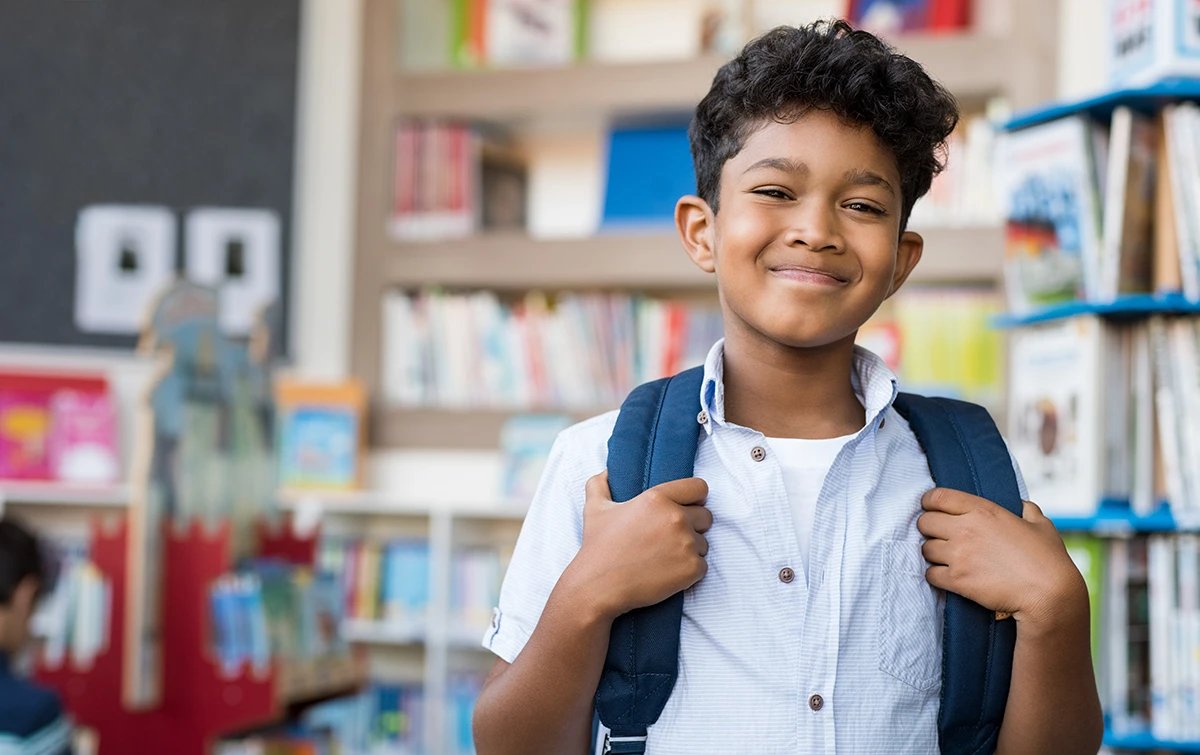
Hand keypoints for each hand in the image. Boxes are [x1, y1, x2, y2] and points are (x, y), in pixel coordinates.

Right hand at [570, 471, 711, 619]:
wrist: (599, 586)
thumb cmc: (598, 547)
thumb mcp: (595, 509)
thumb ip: (600, 484)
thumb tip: (607, 472)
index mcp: (657, 498)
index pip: (699, 488)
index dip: (695, 499)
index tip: (687, 508)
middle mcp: (675, 517)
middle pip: (706, 516)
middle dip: (693, 526)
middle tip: (670, 539)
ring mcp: (686, 544)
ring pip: (704, 543)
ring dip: (690, 550)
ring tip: (665, 558)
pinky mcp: (691, 568)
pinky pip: (702, 566)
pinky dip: (690, 571)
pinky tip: (668, 573)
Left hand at [917, 489, 1086, 630]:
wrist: (1049, 595)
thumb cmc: (1048, 560)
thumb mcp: (1041, 525)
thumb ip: (1027, 511)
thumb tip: (1022, 506)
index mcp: (983, 510)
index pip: (938, 497)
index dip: (930, 502)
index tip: (931, 508)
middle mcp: (966, 529)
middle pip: (924, 522)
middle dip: (929, 528)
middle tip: (940, 536)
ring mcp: (959, 555)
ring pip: (925, 548)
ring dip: (934, 553)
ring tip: (947, 558)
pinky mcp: (957, 580)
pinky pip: (930, 574)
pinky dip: (936, 575)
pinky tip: (948, 576)